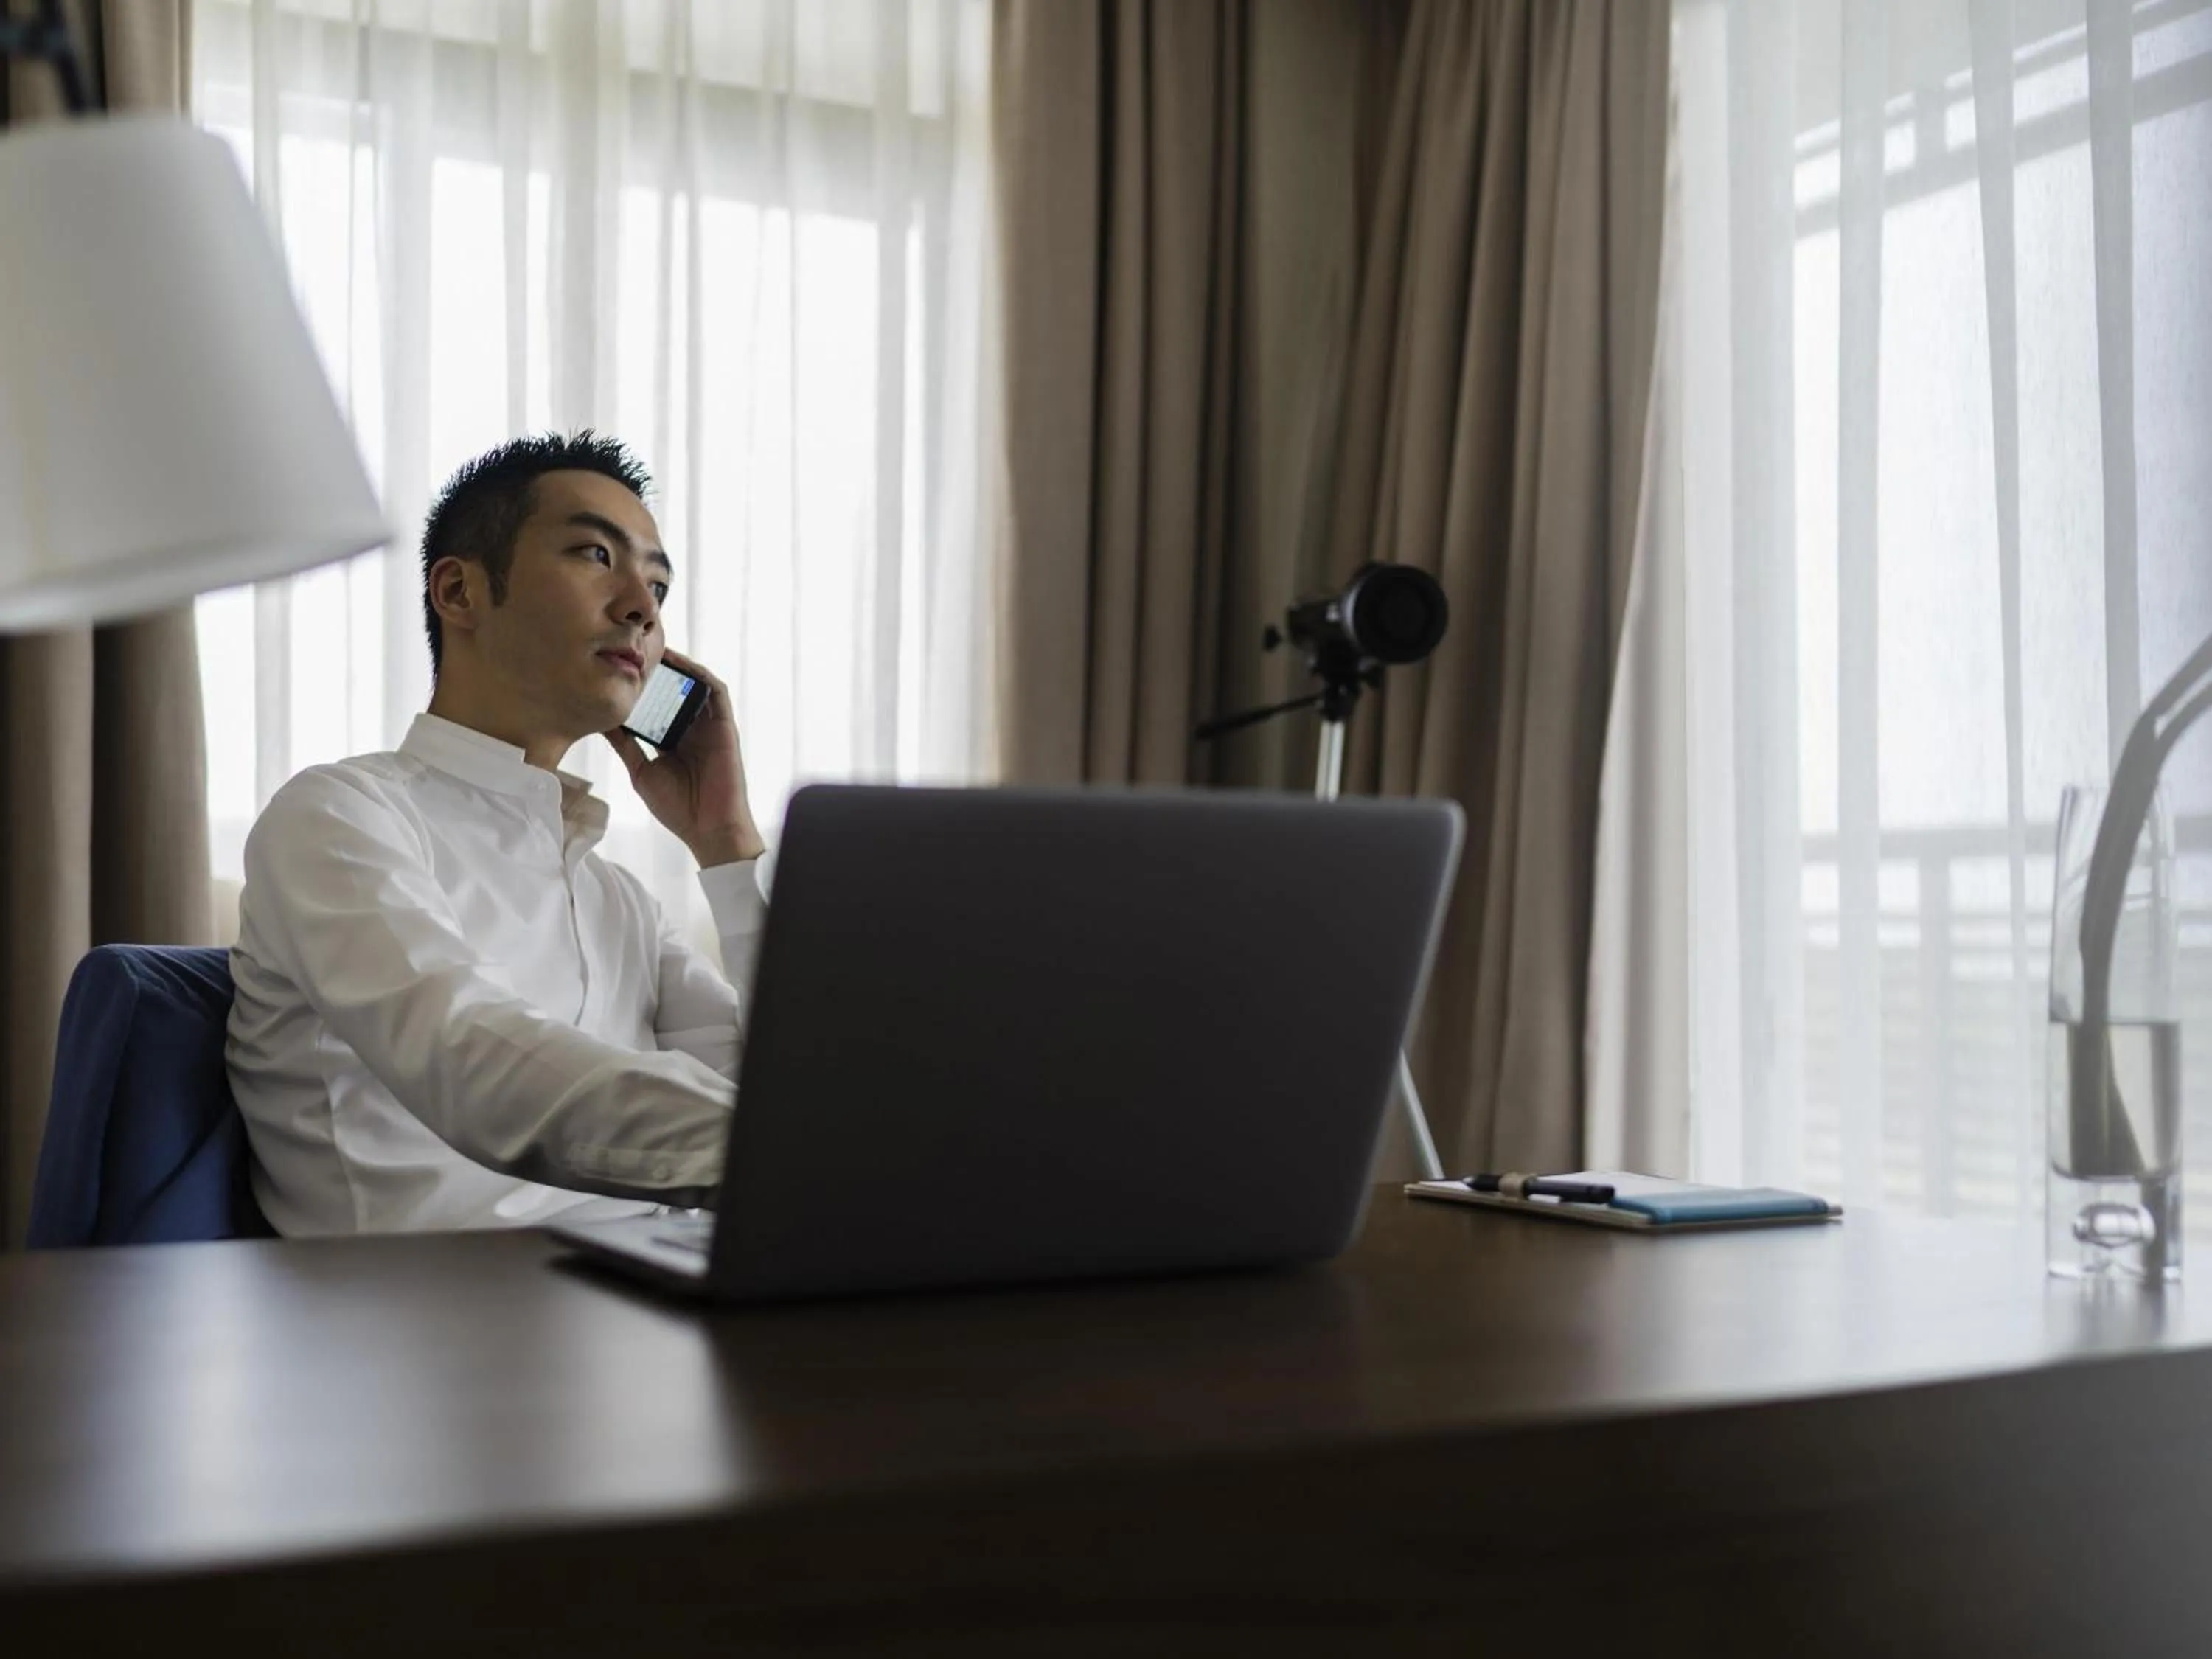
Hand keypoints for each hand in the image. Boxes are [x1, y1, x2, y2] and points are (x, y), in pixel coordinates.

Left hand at [604, 648, 765, 866]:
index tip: (617, 670)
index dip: (639, 688)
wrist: (709, 829)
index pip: (653, 705)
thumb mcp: (641, 772)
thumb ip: (625, 746)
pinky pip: (716, 693)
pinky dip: (701, 676)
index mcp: (670, 739)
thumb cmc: (679, 808)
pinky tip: (683, 664)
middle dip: (656, 671)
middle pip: (672, 691)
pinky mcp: (725, 727)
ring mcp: (709, 727)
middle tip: (633, 651)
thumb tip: (602, 721)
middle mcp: (690, 729)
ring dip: (678, 667)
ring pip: (694, 686)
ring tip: (656, 650)